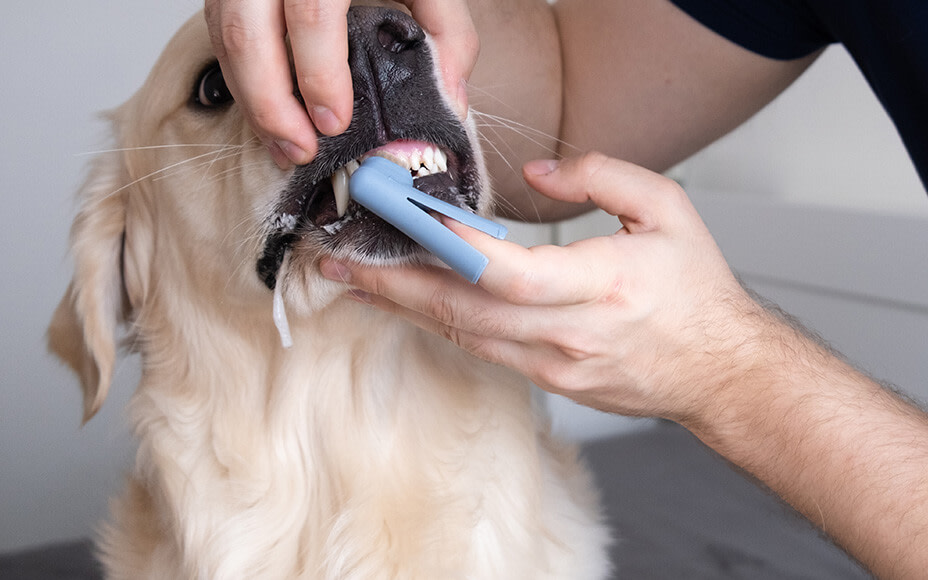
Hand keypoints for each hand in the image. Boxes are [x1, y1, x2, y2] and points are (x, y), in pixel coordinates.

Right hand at [204, 0, 477, 167]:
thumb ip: (447, 33)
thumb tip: (451, 103)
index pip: (310, 13)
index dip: (319, 74)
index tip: (335, 123)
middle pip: (247, 34)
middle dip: (270, 105)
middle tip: (301, 151)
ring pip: (225, 39)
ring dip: (252, 102)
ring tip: (287, 147)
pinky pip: (220, 38)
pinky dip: (243, 84)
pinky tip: (272, 118)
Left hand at [320, 153, 765, 422]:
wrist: (720, 372)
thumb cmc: (696, 295)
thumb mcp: (667, 209)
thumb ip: (599, 174)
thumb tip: (536, 173)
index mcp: (600, 285)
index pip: (507, 272)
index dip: (449, 248)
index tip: (402, 225)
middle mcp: (567, 333)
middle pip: (462, 310)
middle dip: (393, 285)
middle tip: (340, 263)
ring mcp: (553, 364)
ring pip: (462, 335)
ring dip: (405, 307)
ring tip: (355, 282)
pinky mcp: (546, 378)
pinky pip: (480, 349)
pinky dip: (439, 325)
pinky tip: (409, 306)